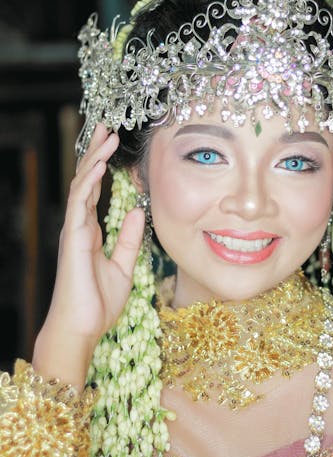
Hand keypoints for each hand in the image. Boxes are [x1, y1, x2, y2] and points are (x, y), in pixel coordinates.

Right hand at [33, 124, 144, 387]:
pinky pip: (79, 204)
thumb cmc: (98, 304)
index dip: (102, 166)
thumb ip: (128, 239)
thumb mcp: (123, 267)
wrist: (81, 330)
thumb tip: (136, 210)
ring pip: (81, 185)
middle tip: (106, 126)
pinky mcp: (72, 239)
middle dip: (95, 153)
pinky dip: (88, 183)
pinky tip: (98, 166)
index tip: (112, 143)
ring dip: (94, 159)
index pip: (95, 191)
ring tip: (106, 134)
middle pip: (86, 181)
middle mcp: (79, 227)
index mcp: (90, 232)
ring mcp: (74, 231)